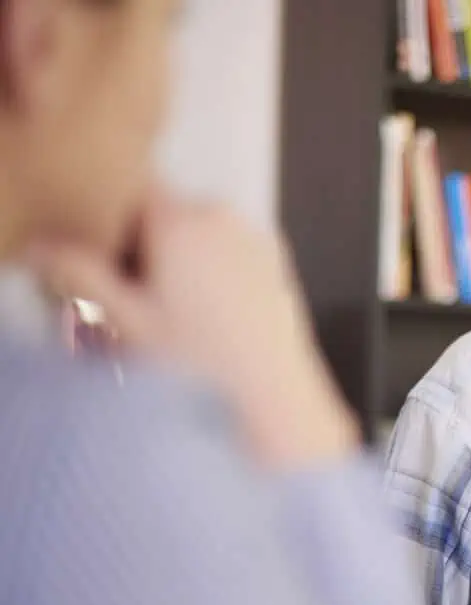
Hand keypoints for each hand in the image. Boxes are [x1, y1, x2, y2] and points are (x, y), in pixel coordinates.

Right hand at [24, 188, 357, 467]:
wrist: (274, 398)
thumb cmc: (203, 365)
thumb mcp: (126, 321)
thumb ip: (79, 274)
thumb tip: (46, 247)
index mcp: (182, 220)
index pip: (130, 193)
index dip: (110, 225)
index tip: (104, 263)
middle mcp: (222, 217)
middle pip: (163, 215)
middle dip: (142, 249)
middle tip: (132, 302)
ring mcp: (255, 238)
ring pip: (197, 235)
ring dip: (176, 264)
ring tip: (172, 319)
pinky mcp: (276, 264)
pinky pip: (228, 254)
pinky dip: (212, 275)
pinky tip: (209, 322)